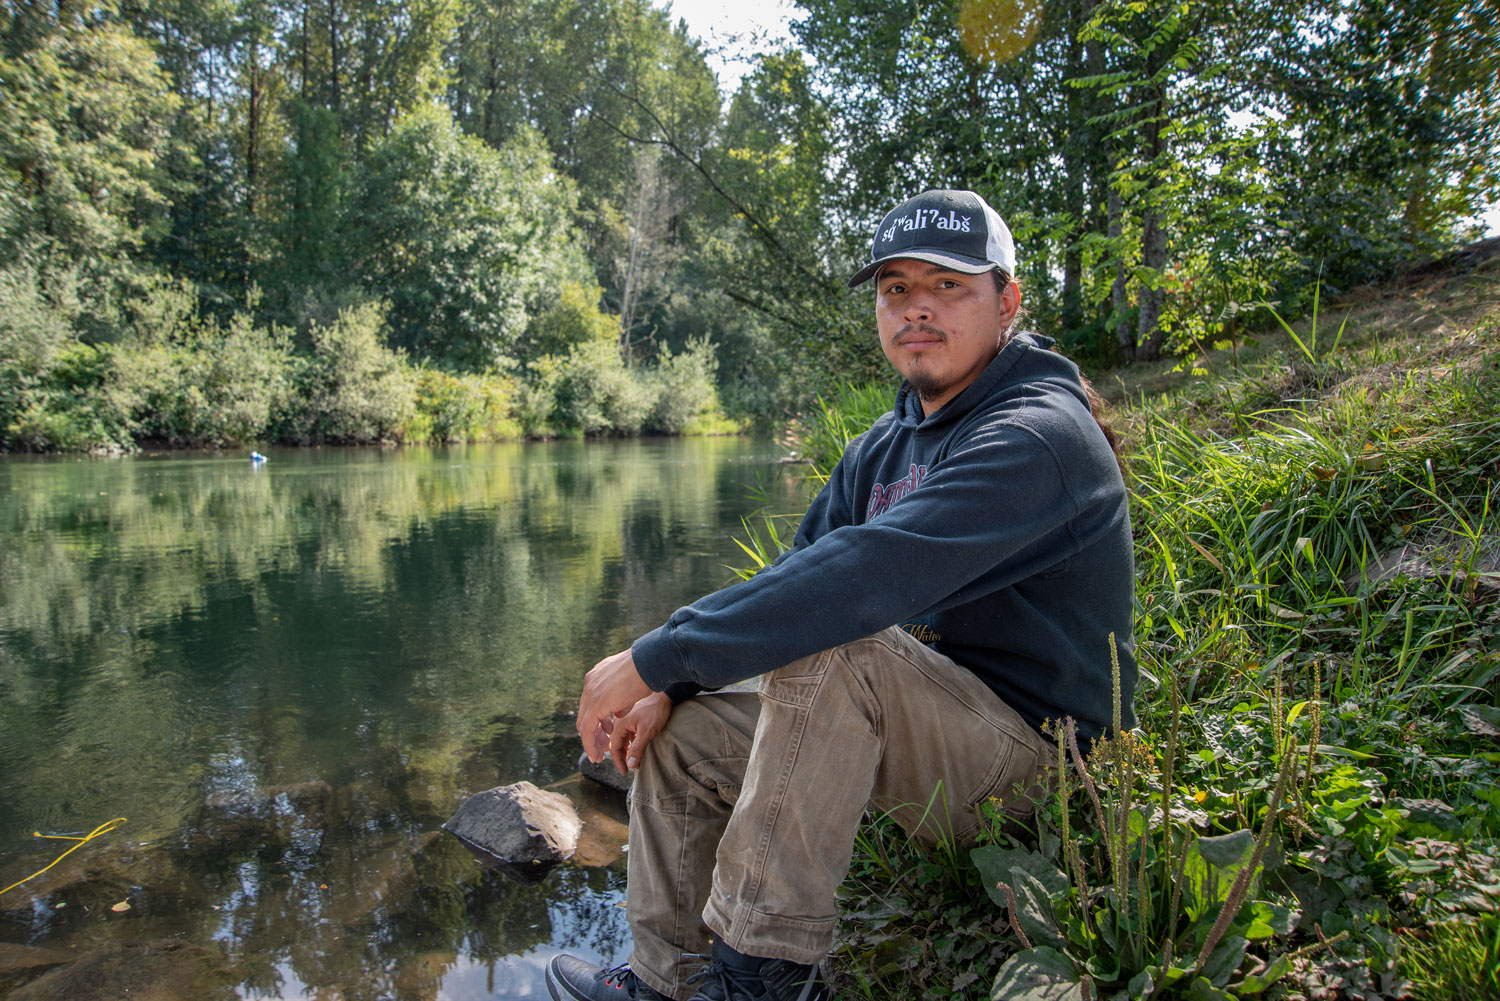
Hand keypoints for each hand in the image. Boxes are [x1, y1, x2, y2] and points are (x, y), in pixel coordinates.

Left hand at [577, 647, 652, 763]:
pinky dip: (591, 744)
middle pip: (585, 714)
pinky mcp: (596, 703)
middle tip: (603, 745)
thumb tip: (617, 711)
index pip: (590, 703)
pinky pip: (587, 729)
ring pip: (584, 724)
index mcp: (597, 675)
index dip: (597, 720)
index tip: (607, 731)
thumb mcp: (629, 683)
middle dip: (594, 732)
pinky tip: (599, 754)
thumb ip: (620, 697)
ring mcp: (591, 691)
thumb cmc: (648, 670)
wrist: (652, 661)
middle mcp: (590, 682)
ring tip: (600, 753)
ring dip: (591, 741)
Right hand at [607, 692, 672, 773]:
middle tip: (630, 767)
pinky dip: (630, 741)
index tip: (626, 772)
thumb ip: (638, 748)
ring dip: (626, 749)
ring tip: (635, 758)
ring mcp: (624, 717)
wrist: (665, 693)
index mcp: (619, 724)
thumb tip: (631, 765)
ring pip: (621, 737)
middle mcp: (618, 720)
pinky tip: (637, 744)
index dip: (619, 762)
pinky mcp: (631, 715)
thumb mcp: (647, 731)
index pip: (614, 748)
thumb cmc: (656, 710)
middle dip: (621, 757)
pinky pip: (626, 731)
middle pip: (615, 743)